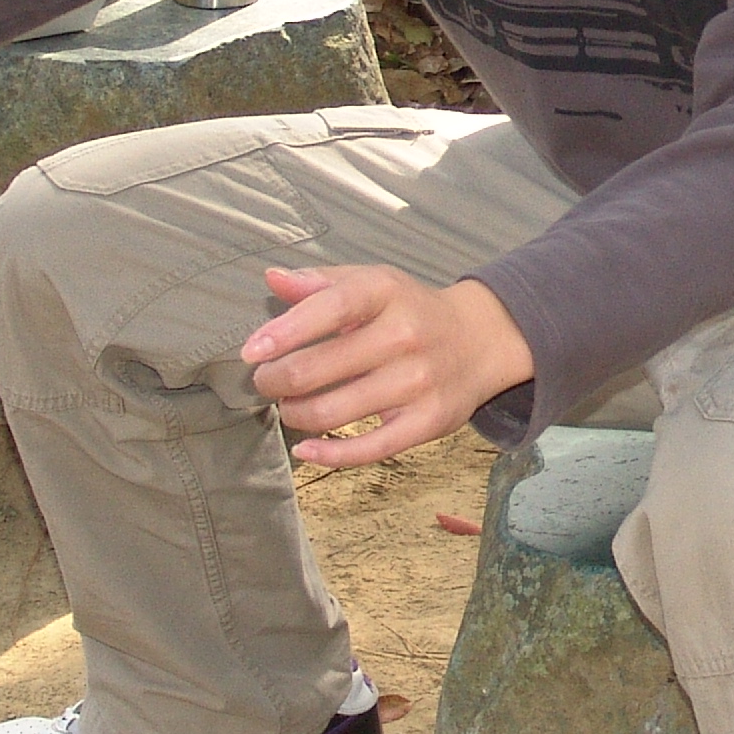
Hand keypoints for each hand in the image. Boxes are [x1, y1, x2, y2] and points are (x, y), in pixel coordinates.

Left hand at [245, 267, 534, 470]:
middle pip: (320, 368)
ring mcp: (418, 382)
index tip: (251, 352)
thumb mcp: (372, 283)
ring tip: (289, 407)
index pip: (328, 309)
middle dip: (277, 380)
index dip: (284, 332)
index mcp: (386, 293)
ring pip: (334, 411)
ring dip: (296, 414)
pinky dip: (328, 454)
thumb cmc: (412, 311)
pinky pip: (368, 449)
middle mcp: (404, 335)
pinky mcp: (428, 421)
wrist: (481, 340)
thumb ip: (320, 283)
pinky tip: (306, 448)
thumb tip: (272, 279)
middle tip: (265, 382)